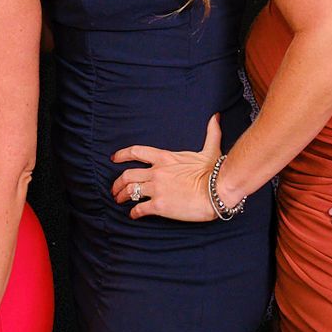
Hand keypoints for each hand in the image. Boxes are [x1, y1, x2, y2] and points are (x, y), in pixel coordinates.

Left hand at [110, 114, 224, 222]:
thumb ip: (211, 133)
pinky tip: (133, 215)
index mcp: (165, 158)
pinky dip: (134, 212)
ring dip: (121, 196)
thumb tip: (216, 117)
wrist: (217, 192)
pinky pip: (139, 209)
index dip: (122, 155)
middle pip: (127, 175)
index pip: (136, 152)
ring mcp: (157, 189)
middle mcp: (157, 172)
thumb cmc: (214, 172)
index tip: (114, 158)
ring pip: (129, 191)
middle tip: (115, 189)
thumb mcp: (210, 149)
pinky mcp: (160, 205)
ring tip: (119, 201)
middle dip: (117, 183)